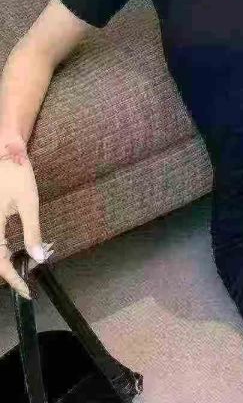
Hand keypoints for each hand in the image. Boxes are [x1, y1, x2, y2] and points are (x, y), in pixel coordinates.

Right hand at [0, 135, 53, 298]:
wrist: (5, 151)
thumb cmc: (17, 174)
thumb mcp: (29, 203)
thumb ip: (32, 232)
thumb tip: (38, 258)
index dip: (12, 280)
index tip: (27, 291)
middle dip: (8, 273)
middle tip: (25, 283)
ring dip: (4, 262)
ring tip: (20, 271)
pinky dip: (0, 250)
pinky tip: (11, 252)